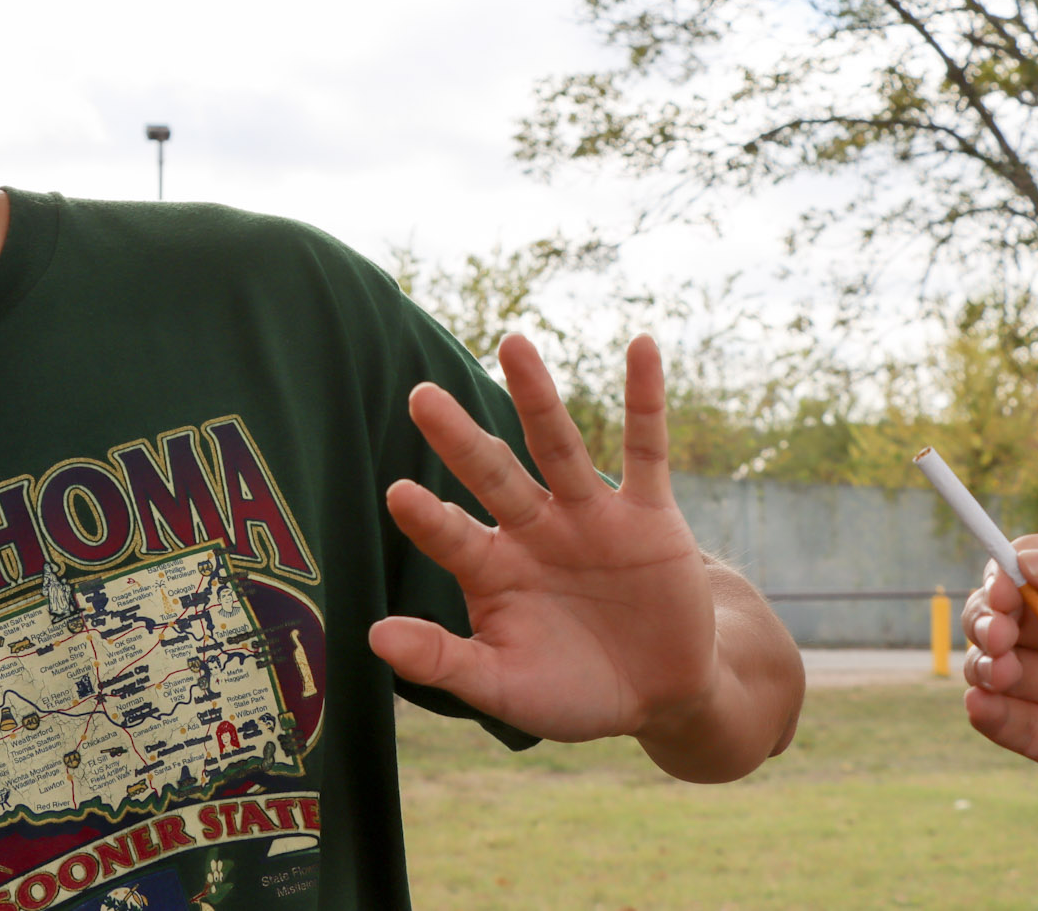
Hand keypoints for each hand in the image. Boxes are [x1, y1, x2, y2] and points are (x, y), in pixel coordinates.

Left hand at [368, 334, 797, 777]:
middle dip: (459, 438)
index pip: (453, 535)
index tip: (397, 493)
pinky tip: (639, 346)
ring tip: (511, 342)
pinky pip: (646, 448)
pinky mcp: (648, 513)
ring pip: (557, 446)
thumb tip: (373, 636)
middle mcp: (534, 529)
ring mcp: (590, 515)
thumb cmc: (573, 691)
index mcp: (493, 569)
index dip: (429, 518)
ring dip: (537, 395)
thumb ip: (444, 662)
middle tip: (419, 395)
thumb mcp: (505, 688)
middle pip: (493, 473)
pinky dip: (644, 398)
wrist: (664, 695)